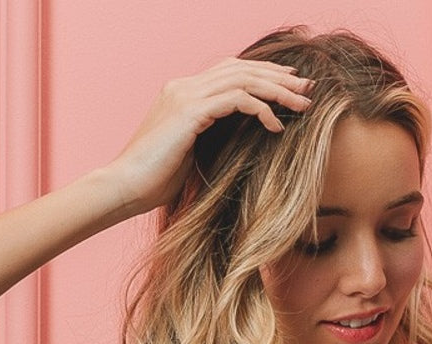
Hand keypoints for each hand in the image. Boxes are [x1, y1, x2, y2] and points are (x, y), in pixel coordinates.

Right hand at [110, 58, 315, 213]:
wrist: (124, 187)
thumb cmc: (154, 182)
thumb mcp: (189, 154)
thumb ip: (210, 138)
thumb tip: (237, 142)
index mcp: (183, 93)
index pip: (231, 71)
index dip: (263, 76)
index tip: (290, 89)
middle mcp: (184, 86)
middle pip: (242, 68)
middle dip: (279, 77)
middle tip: (308, 88)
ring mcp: (185, 95)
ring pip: (243, 79)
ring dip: (278, 90)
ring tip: (303, 104)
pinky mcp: (190, 112)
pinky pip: (237, 100)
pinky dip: (261, 109)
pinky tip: (277, 126)